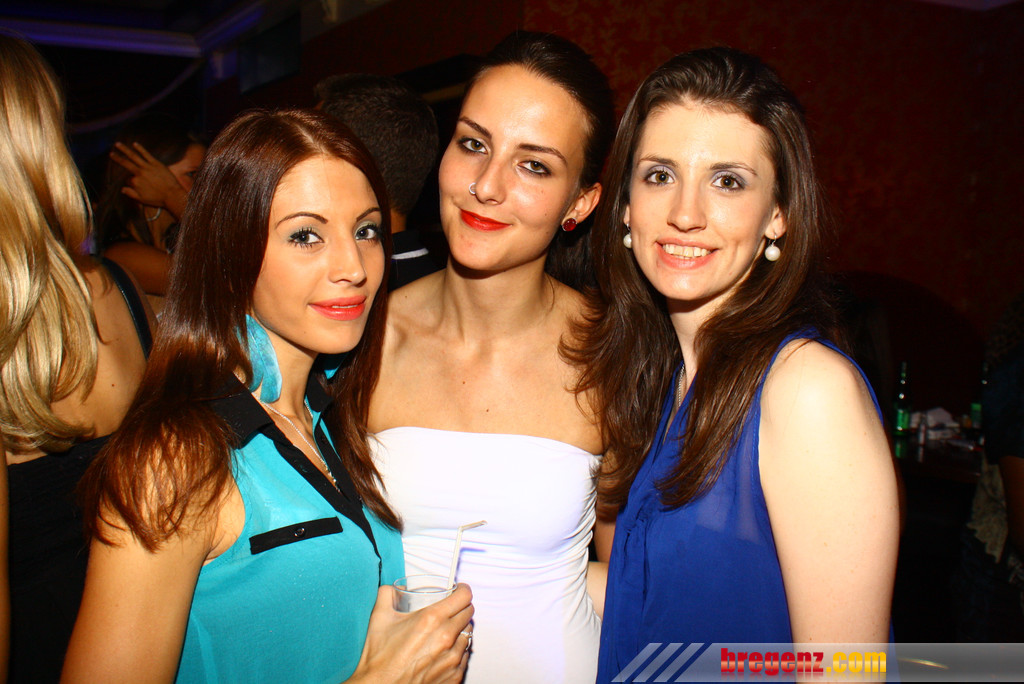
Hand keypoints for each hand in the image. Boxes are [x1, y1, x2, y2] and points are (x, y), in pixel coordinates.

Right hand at [110, 142, 187, 217]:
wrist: (173, 195)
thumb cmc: (158, 199)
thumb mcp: (142, 200)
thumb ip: (131, 194)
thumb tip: (122, 189)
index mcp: (135, 182)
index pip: (128, 179)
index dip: (131, 182)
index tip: (138, 185)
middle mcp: (139, 173)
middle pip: (125, 163)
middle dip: (117, 158)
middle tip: (111, 153)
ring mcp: (147, 167)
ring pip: (133, 156)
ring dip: (125, 149)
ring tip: (117, 144)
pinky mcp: (156, 163)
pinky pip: (146, 154)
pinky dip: (140, 149)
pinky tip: (134, 144)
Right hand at [348, 583, 473, 683]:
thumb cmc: (380, 659)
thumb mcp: (379, 618)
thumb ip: (386, 595)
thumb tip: (393, 588)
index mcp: (432, 619)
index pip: (464, 596)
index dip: (462, 590)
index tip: (458, 590)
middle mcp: (446, 638)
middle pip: (468, 613)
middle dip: (460, 608)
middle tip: (450, 609)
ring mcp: (452, 658)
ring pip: (468, 634)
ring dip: (459, 629)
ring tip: (444, 631)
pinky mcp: (454, 675)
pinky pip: (464, 656)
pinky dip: (457, 650)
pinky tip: (443, 650)